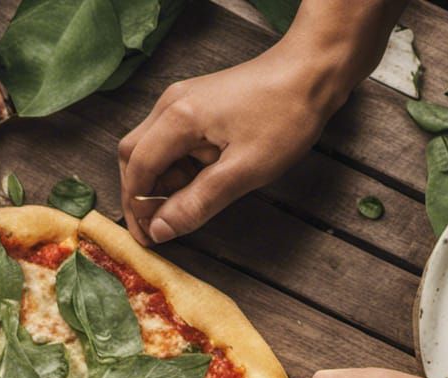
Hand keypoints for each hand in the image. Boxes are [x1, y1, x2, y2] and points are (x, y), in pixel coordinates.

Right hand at [118, 35, 344, 245]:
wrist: (314, 70)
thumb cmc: (286, 116)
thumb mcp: (243, 171)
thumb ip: (197, 202)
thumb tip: (160, 230)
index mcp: (177, 118)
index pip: (138, 170)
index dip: (138, 209)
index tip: (151, 238)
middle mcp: (170, 105)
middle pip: (133, 157)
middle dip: (140, 196)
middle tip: (158, 228)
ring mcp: (181, 102)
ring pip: (149, 150)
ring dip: (159, 183)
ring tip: (184, 206)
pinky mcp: (195, 105)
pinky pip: (169, 142)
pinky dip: (175, 169)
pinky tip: (196, 184)